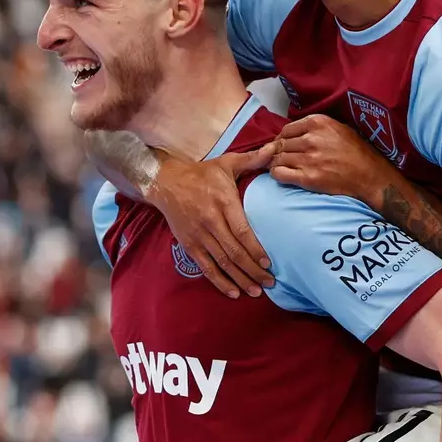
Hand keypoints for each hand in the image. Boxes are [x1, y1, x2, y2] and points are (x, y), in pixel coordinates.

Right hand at [148, 148, 275, 298]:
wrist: (165, 182)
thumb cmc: (201, 174)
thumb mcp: (227, 163)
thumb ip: (253, 159)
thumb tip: (276, 148)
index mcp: (222, 202)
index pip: (241, 231)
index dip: (255, 249)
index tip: (268, 263)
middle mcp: (210, 221)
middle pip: (234, 252)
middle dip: (253, 270)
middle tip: (270, 283)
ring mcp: (198, 235)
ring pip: (222, 262)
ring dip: (240, 279)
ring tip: (256, 291)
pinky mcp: (189, 244)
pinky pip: (206, 267)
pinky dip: (219, 281)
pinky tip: (233, 292)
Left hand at [269, 115, 391, 206]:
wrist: (370, 176)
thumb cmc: (358, 152)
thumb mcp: (339, 128)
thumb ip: (317, 127)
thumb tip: (295, 133)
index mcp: (318, 123)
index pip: (286, 130)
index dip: (282, 139)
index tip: (285, 145)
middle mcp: (311, 139)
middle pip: (281, 144)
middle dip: (279, 152)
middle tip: (282, 158)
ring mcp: (308, 159)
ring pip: (278, 158)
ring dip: (277, 163)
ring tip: (284, 167)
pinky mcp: (307, 178)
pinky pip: (279, 174)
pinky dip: (276, 174)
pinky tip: (283, 175)